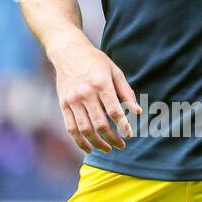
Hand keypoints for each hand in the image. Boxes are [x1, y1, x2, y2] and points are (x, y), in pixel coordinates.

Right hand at [48, 30, 140, 153]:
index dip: (123, 126)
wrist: (68, 52)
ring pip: (85, 130)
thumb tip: (137, 112)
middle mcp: (86, 94)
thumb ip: (126, 92)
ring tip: (108, 149)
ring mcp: (73, 100)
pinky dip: (80, 142)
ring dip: (97, 143)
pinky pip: (71, 128)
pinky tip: (89, 148)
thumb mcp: (115, 71)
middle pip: (100, 124)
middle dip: (112, 138)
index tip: (130, 135)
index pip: (114, 111)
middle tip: (121, 145)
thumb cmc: (95, 61)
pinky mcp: (63, 105)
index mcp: (101, 84)